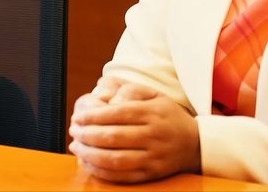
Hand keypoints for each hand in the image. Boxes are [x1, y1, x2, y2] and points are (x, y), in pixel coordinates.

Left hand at [68, 83, 200, 183]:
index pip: (116, 114)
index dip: (92, 117)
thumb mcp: (152, 94)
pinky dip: (101, 171)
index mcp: (151, 113)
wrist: (194, 143)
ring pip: (116, 159)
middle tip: (73, 131)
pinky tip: (87, 163)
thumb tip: (105, 99)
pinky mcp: (152, 174)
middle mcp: (153, 136)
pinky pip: (123, 176)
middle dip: (86, 135)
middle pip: (113, 137)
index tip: (77, 118)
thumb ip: (128, 90)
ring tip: (75, 146)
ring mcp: (154, 157)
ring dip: (90, 154)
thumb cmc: (165, 115)